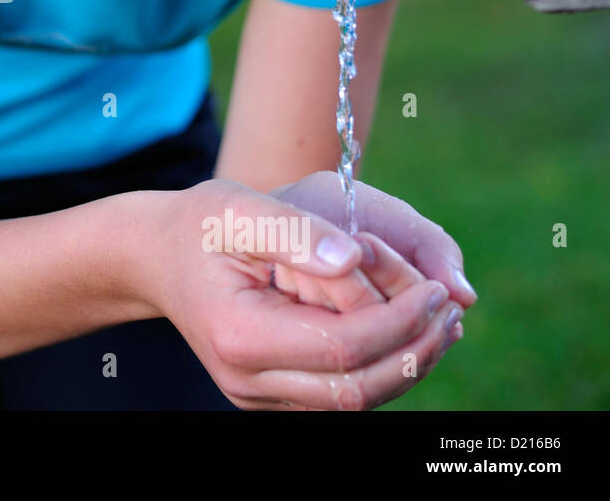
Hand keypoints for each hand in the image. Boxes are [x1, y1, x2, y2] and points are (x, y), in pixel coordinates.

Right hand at [130, 179, 460, 409]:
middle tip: (451, 308)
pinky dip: (381, 367)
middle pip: (356, 388)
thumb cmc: (201, 225)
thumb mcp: (240, 208)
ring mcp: (258, 395)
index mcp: (239, 335)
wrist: (157, 258)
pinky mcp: (271, 395)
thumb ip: (296, 231)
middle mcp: (247, 380)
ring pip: (354, 400)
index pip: (343, 346)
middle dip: (415, 349)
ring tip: (442, 321)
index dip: (399, 321)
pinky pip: (340, 393)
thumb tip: (356, 259)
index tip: (435, 288)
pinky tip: (407, 332)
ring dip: (406, 364)